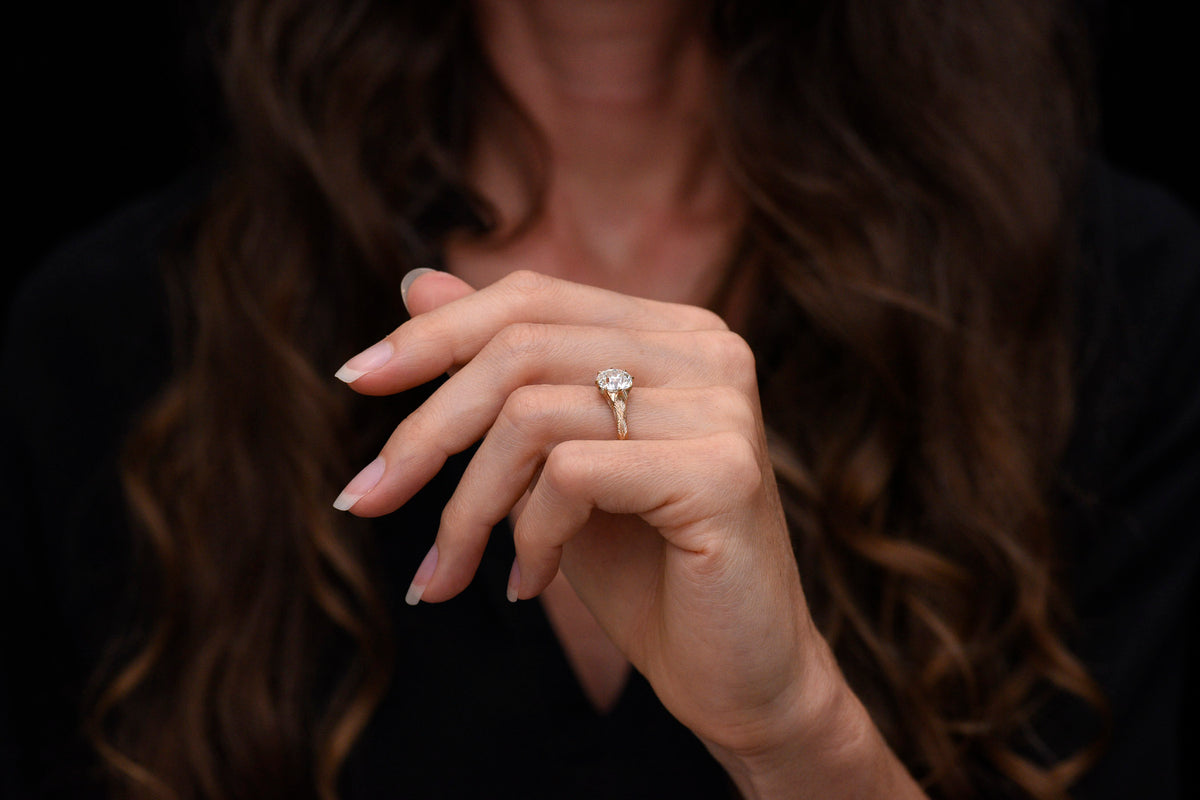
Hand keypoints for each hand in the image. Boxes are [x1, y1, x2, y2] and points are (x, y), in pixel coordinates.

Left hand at [333, 269, 921, 796]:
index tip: (353, 379)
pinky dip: (528, 537)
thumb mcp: (550, 463)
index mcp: (672, 332)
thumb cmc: (643, 569)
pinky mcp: (723, 470)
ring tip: (450, 572)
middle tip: (364, 499)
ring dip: (467, 506)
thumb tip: (413, 279)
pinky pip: (571, 475)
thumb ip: (498, 373)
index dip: (435, 333)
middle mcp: (707, 349)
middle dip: (425, 430)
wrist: (738, 676)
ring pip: (533, 414)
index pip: (531, 298)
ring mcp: (721, 405)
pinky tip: (528, 585)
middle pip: (520, 348)